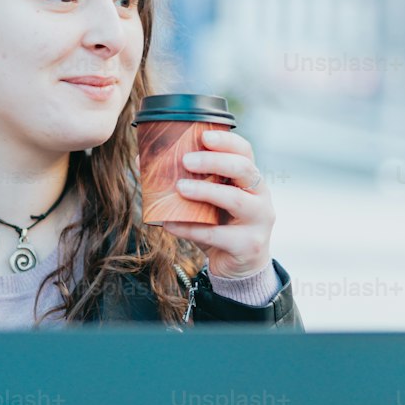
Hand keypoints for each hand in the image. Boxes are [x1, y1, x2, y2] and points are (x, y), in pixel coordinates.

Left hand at [161, 129, 275, 278]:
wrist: (240, 269)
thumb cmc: (220, 228)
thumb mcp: (207, 204)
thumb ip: (185, 183)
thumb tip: (143, 161)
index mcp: (251, 181)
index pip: (245, 152)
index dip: (227, 141)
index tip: (204, 135)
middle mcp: (261, 197)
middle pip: (244, 169)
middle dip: (214, 161)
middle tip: (186, 160)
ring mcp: (258, 221)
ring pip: (235, 200)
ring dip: (205, 191)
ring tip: (179, 187)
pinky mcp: (248, 246)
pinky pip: (216, 235)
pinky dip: (189, 228)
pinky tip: (168, 224)